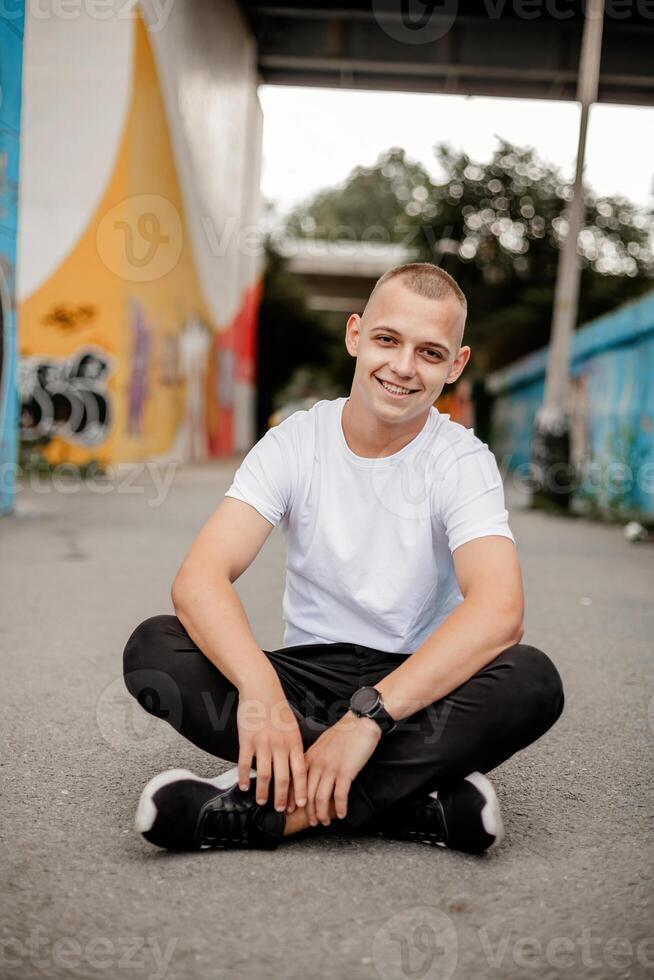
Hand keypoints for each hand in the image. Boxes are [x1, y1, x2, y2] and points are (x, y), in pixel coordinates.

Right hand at [236, 679, 307, 813]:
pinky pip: (245, 764)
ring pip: (264, 775)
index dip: (300, 790)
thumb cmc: (278, 710)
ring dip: (263, 792)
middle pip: (283, 778)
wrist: (262, 689)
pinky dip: (244, 778)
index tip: (301, 804)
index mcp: (294, 742)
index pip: (300, 772)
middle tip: (280, 810)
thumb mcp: (292, 728)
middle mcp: (280, 744)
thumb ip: (294, 748)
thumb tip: (297, 769)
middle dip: (282, 798)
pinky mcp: (247, 740)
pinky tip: (244, 787)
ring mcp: (263, 743)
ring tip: (262, 802)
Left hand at [303, 710, 381, 825]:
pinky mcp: (346, 771)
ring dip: (322, 813)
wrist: (360, 722)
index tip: (289, 809)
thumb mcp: (322, 745)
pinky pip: (340, 795)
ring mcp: (331, 768)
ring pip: (321, 798)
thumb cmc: (344, 733)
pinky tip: (341, 813)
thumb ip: (314, 759)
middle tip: (312, 822)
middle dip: (308, 811)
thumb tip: (310, 772)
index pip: (295, 782)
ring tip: (325, 821)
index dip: (292, 798)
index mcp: (310, 757)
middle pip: (307, 794)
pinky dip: (340, 807)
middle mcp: (317, 764)